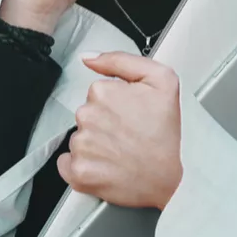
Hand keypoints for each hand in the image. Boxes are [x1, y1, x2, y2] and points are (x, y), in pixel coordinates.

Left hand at [58, 52, 183, 209]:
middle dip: (105, 122)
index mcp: (103, 91)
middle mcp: (87, 116)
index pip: (98, 92)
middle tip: (129, 134)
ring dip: (95, 144)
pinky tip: (105, 165)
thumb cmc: (166, 133)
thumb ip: (121, 60)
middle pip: (87, 114)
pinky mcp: (77, 172)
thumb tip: (89, 58)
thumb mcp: (162, 80)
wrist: (169, 178)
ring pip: (79, 138)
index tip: (132, 114)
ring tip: (121, 151)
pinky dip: (82, 165)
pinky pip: (67, 163)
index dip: (117, 103)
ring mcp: (81, 145)